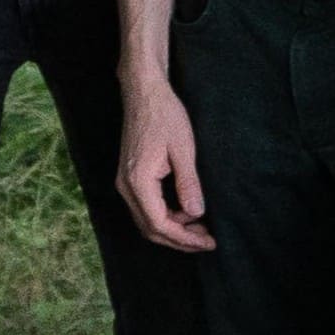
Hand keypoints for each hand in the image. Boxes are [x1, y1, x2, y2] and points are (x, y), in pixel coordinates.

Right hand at [116, 68, 214, 254]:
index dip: (185, 238)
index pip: (160, 224)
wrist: (144, 92)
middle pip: (150, 228)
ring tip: (200, 228)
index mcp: (138, 181)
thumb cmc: (164, 115)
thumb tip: (197, 213)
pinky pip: (145, 207)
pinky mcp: (130, 176)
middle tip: (207, 241)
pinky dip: (165, 216)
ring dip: (173, 229)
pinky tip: (186, 211)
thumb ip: (188, 183)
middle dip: (179, 239)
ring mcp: (125, 182)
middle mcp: (126, 186)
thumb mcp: (183, 149)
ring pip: (146, 220)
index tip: (209, 242)